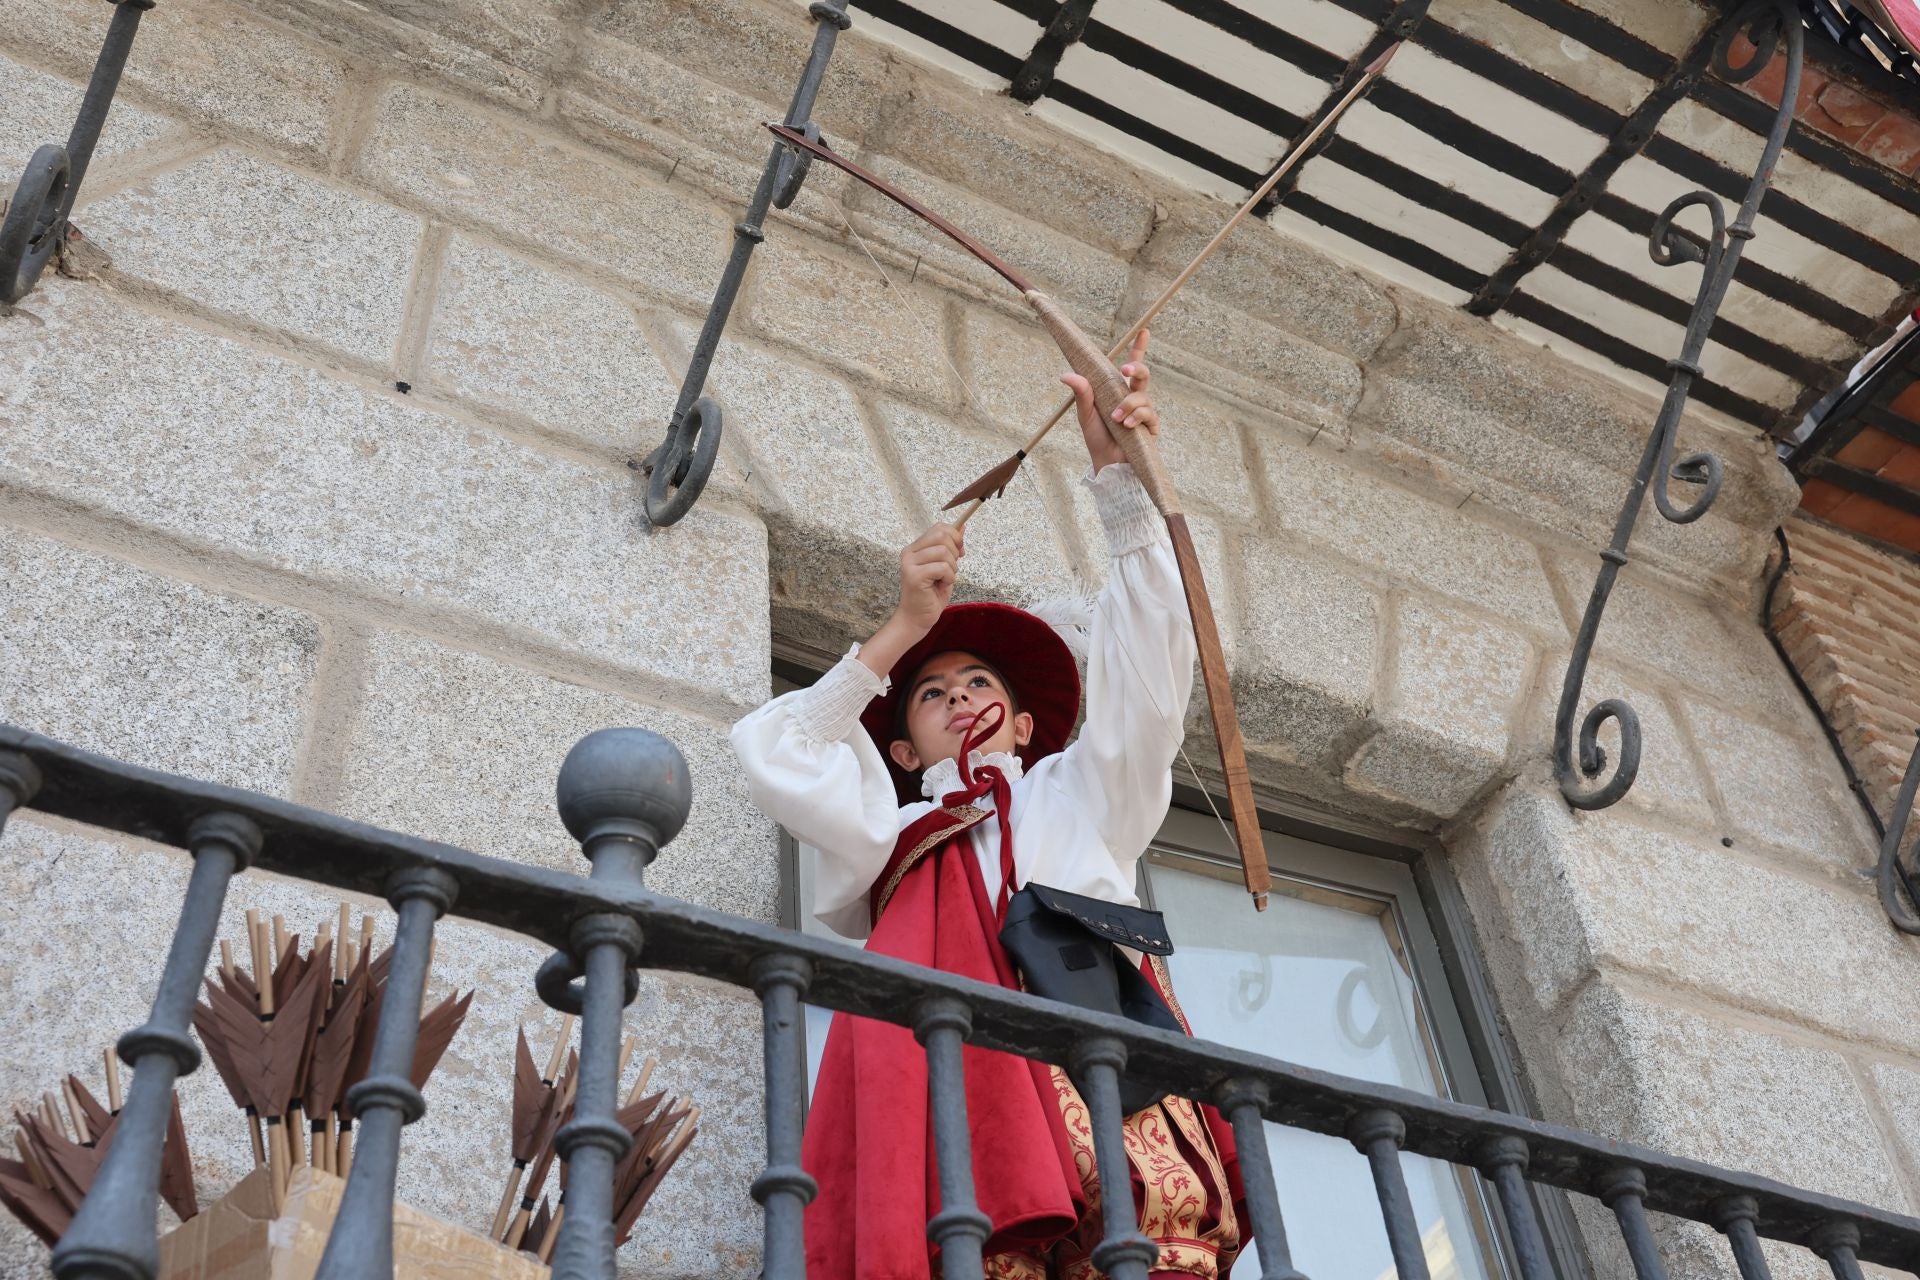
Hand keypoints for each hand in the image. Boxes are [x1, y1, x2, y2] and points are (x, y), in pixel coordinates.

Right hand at [857, 524, 961, 680]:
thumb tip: (963, 527)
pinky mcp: (914, 576)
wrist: (916, 619)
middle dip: (955, 551)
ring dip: (952, 568)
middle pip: (942, 536)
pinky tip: (942, 585)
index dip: (955, 536)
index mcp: (915, 548)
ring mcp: (910, 563)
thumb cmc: (931, 595)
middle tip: (951, 569)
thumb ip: (952, 547)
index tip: (960, 552)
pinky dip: (949, 577)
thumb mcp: (945, 567)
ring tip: (945, 579)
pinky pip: (942, 567)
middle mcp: (909, 552)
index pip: (939, 528)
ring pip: (944, 552)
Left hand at [1062, 329, 1158, 472]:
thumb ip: (1081, 393)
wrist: (1106, 464)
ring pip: (1143, 397)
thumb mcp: (1085, 413)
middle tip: (1125, 371)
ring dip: (1128, 405)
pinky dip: (1136, 418)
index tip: (1144, 331)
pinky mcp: (1151, 428)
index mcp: (1119, 390)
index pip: (1132, 367)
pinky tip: (1126, 426)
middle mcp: (1134, 398)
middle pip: (1143, 375)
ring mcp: (1144, 413)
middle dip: (1137, 368)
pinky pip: (1149, 415)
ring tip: (1116, 419)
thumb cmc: (1097, 437)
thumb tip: (1066, 375)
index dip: (1139, 348)